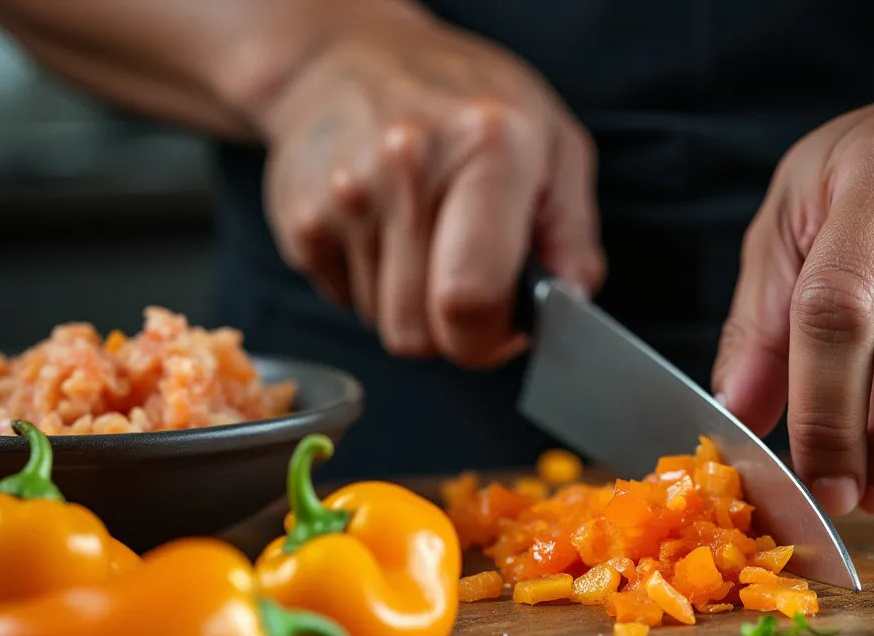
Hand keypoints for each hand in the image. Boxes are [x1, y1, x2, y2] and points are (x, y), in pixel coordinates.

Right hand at [258, 2, 603, 365]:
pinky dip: (371, 284)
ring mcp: (346, 194)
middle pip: (418, 333)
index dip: (490, 340)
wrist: (349, 58)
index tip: (504, 325)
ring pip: (383, 324)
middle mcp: (408, 167)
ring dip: (411, 304)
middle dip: (451, 332)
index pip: (471, 300)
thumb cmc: (465, 105)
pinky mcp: (300, 218)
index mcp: (487, 148)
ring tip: (425, 240)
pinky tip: (385, 232)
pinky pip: (345, 301)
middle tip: (468, 283)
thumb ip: (573, 237)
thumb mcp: (553, 147)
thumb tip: (569, 306)